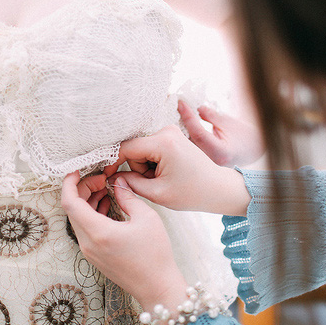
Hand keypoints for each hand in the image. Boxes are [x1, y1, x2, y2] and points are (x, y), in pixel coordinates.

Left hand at [61, 172, 186, 311]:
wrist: (158, 288)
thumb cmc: (155, 256)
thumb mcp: (146, 218)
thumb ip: (128, 196)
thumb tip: (118, 181)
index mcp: (97, 232)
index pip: (70, 202)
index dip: (69, 183)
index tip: (76, 170)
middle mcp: (88, 243)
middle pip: (72, 209)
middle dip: (82, 189)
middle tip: (100, 178)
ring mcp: (89, 251)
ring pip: (78, 219)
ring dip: (87, 200)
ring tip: (104, 188)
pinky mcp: (95, 255)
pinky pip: (85, 229)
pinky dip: (92, 213)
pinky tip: (107, 204)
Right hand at [104, 125, 249, 214]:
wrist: (218, 188)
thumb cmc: (192, 192)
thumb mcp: (157, 193)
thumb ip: (130, 184)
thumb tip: (112, 177)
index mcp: (163, 143)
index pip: (126, 148)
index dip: (114, 162)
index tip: (107, 176)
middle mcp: (166, 131)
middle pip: (134, 149)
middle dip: (138, 169)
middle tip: (155, 184)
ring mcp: (170, 132)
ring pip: (142, 150)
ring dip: (146, 167)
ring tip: (163, 180)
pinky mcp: (172, 136)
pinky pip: (151, 149)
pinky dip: (153, 163)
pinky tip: (167, 173)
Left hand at [178, 100, 263, 166]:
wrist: (253, 150)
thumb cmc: (244, 137)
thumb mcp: (229, 122)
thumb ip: (211, 116)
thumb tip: (196, 109)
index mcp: (221, 153)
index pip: (198, 133)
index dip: (188, 117)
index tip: (181, 104)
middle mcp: (211, 162)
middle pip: (188, 142)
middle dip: (180, 124)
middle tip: (176, 108)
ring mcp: (206, 165)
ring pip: (186, 147)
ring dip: (181, 131)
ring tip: (178, 115)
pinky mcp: (202, 163)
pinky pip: (189, 150)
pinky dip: (185, 137)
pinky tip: (183, 126)